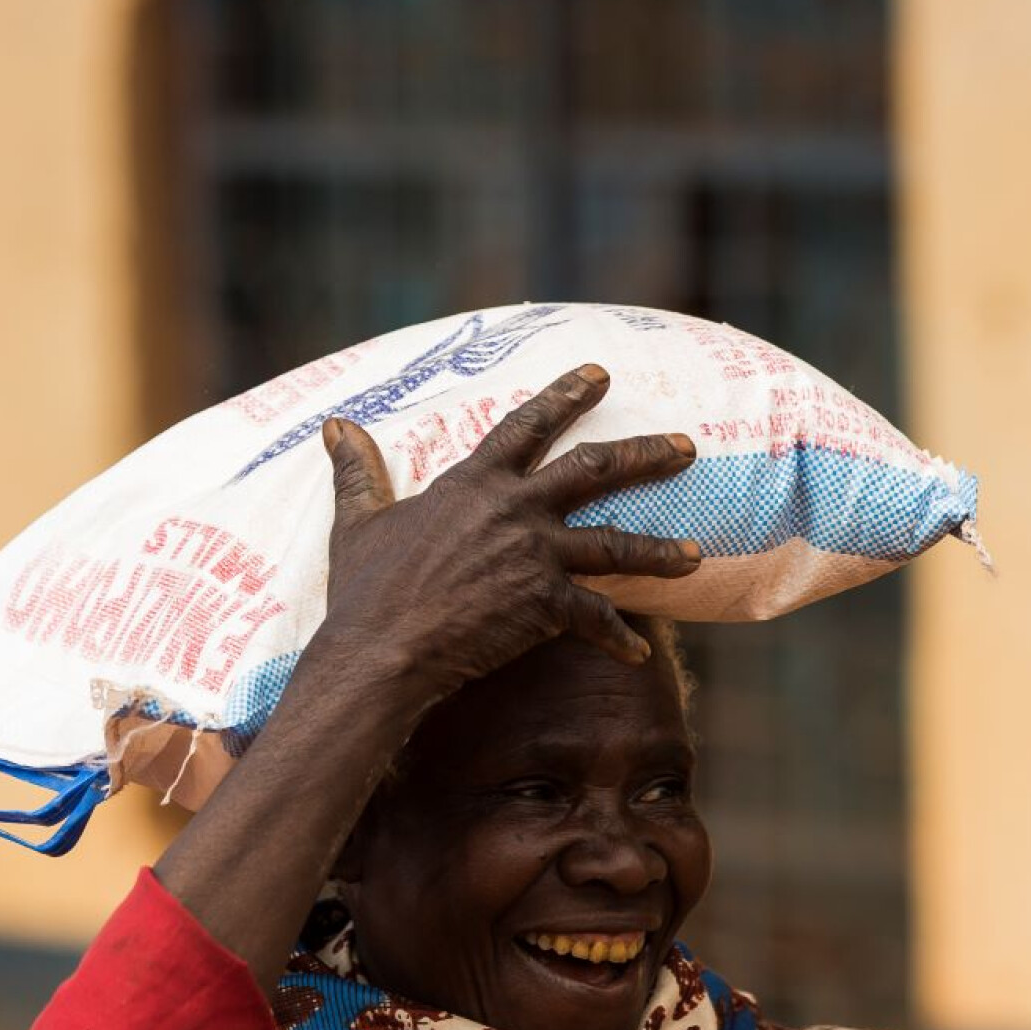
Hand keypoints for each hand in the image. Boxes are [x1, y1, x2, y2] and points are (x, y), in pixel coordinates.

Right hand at [311, 363, 699, 710]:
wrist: (381, 649)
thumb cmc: (365, 590)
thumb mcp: (357, 521)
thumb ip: (357, 471)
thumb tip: (334, 426)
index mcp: (474, 483)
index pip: (528, 425)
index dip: (565, 396)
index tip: (600, 375)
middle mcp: (515, 510)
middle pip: (596, 469)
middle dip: (646, 455)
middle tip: (687, 447)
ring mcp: (536, 555)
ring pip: (617, 545)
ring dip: (661, 551)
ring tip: (696, 555)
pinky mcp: (546, 605)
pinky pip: (598, 619)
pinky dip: (620, 639)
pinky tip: (639, 654)